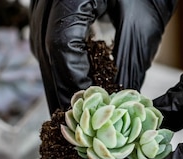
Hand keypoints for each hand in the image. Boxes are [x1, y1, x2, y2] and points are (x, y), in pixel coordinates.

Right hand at [29, 0, 177, 112]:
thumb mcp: (142, 26)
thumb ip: (128, 65)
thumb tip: (119, 104)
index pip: (60, 45)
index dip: (72, 81)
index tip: (86, 108)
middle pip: (44, 48)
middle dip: (60, 88)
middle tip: (72, 122)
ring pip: (40, 44)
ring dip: (55, 78)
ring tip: (70, 110)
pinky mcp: (50, 3)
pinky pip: (44, 35)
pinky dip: (57, 62)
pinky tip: (70, 82)